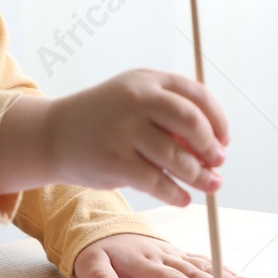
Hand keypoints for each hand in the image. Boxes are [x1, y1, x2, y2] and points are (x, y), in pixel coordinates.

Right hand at [0, 70, 229, 205]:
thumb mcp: (134, 98)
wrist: (54, 134)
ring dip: (199, 175)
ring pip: (177, 156)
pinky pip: (157, 182)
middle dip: (211, 146)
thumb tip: (214, 143)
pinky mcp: (115, 161)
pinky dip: (175, 193)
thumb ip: (170, 111)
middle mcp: (136, 100)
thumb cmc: (105, 119)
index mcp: (147, 80)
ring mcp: (124, 130)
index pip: (197, 96)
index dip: (218, 120)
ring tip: (210, 185)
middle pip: (191, 122)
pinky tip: (183, 198)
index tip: (224, 140)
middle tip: (218, 162)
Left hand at [73, 233, 254, 277]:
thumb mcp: (87, 265)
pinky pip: (203, 261)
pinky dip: (222, 270)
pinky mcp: (178, 254)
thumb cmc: (95, 253)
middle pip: (192, 273)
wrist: (101, 230)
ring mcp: (172, 254)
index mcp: (141, 263)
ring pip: (202, 266)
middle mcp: (161, 257)